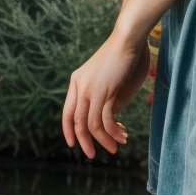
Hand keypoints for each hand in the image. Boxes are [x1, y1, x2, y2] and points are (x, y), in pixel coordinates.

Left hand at [62, 30, 149, 158]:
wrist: (128, 39)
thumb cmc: (123, 55)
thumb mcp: (107, 78)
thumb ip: (105, 96)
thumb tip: (110, 116)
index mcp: (76, 81)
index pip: (67, 112)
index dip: (68, 130)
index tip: (74, 144)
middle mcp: (80, 86)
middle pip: (78, 123)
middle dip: (86, 142)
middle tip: (93, 155)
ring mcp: (91, 89)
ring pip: (92, 125)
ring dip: (104, 140)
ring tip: (115, 148)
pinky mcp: (105, 91)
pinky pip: (106, 120)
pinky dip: (113, 131)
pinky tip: (122, 136)